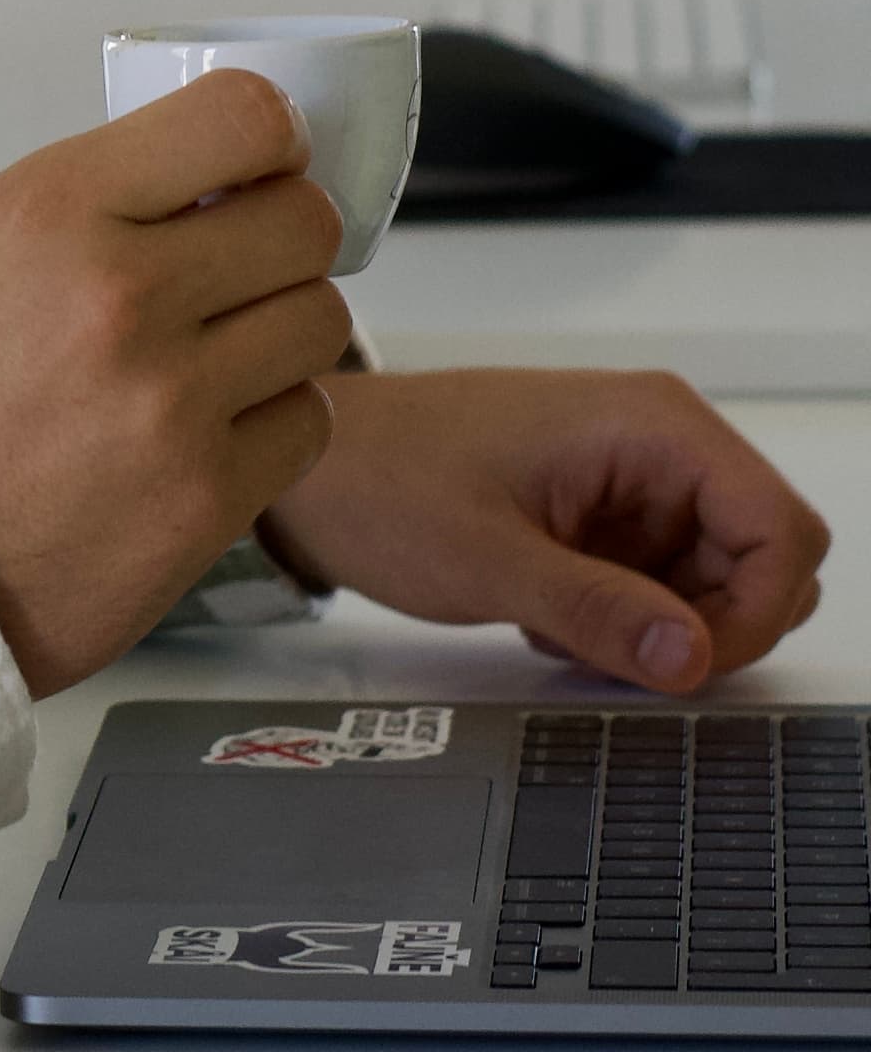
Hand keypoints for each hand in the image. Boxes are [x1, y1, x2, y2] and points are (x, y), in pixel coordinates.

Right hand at [0, 71, 354, 696]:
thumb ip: (92, 202)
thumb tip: (209, 183)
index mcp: (54, 212)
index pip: (244, 118)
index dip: (269, 138)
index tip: (257, 166)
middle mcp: (122, 295)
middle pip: (305, 224)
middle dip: (281, 238)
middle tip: (240, 267)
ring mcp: (172, 402)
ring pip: (320, 321)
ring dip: (277, 332)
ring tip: (212, 357)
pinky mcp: (207, 497)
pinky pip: (306, 423)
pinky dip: (268, 423)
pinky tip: (203, 429)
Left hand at [257, 368, 829, 689]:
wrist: (306, 462)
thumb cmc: (373, 476)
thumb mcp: (482, 556)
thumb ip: (593, 609)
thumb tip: (690, 656)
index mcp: (650, 424)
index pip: (782, 529)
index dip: (754, 612)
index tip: (686, 661)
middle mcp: (655, 441)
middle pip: (762, 561)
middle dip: (705, 625)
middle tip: (616, 650)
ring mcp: (631, 478)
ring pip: (714, 582)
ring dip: (656, 627)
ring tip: (562, 625)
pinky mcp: (603, 513)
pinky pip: (660, 585)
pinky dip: (623, 618)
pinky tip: (549, 615)